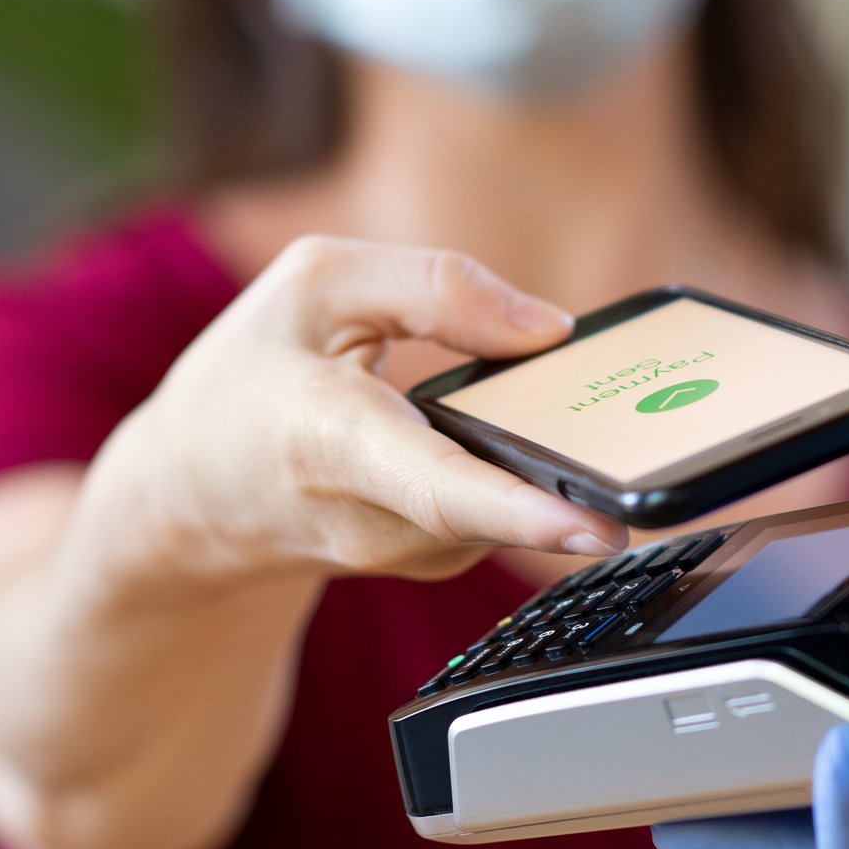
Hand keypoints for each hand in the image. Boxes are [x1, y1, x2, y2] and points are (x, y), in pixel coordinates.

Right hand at [78, 235, 626, 587]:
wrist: (190, 497)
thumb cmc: (249, 379)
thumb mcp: (315, 286)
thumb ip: (433, 287)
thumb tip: (549, 328)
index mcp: (329, 441)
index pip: (437, 488)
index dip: (519, 509)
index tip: (594, 524)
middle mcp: (370, 520)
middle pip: (498, 509)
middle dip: (577, 486)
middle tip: (658, 459)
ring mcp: (404, 556)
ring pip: (509, 506)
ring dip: (551, 465)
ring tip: (583, 420)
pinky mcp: (431, 563)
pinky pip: (502, 510)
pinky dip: (524, 471)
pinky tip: (517, 437)